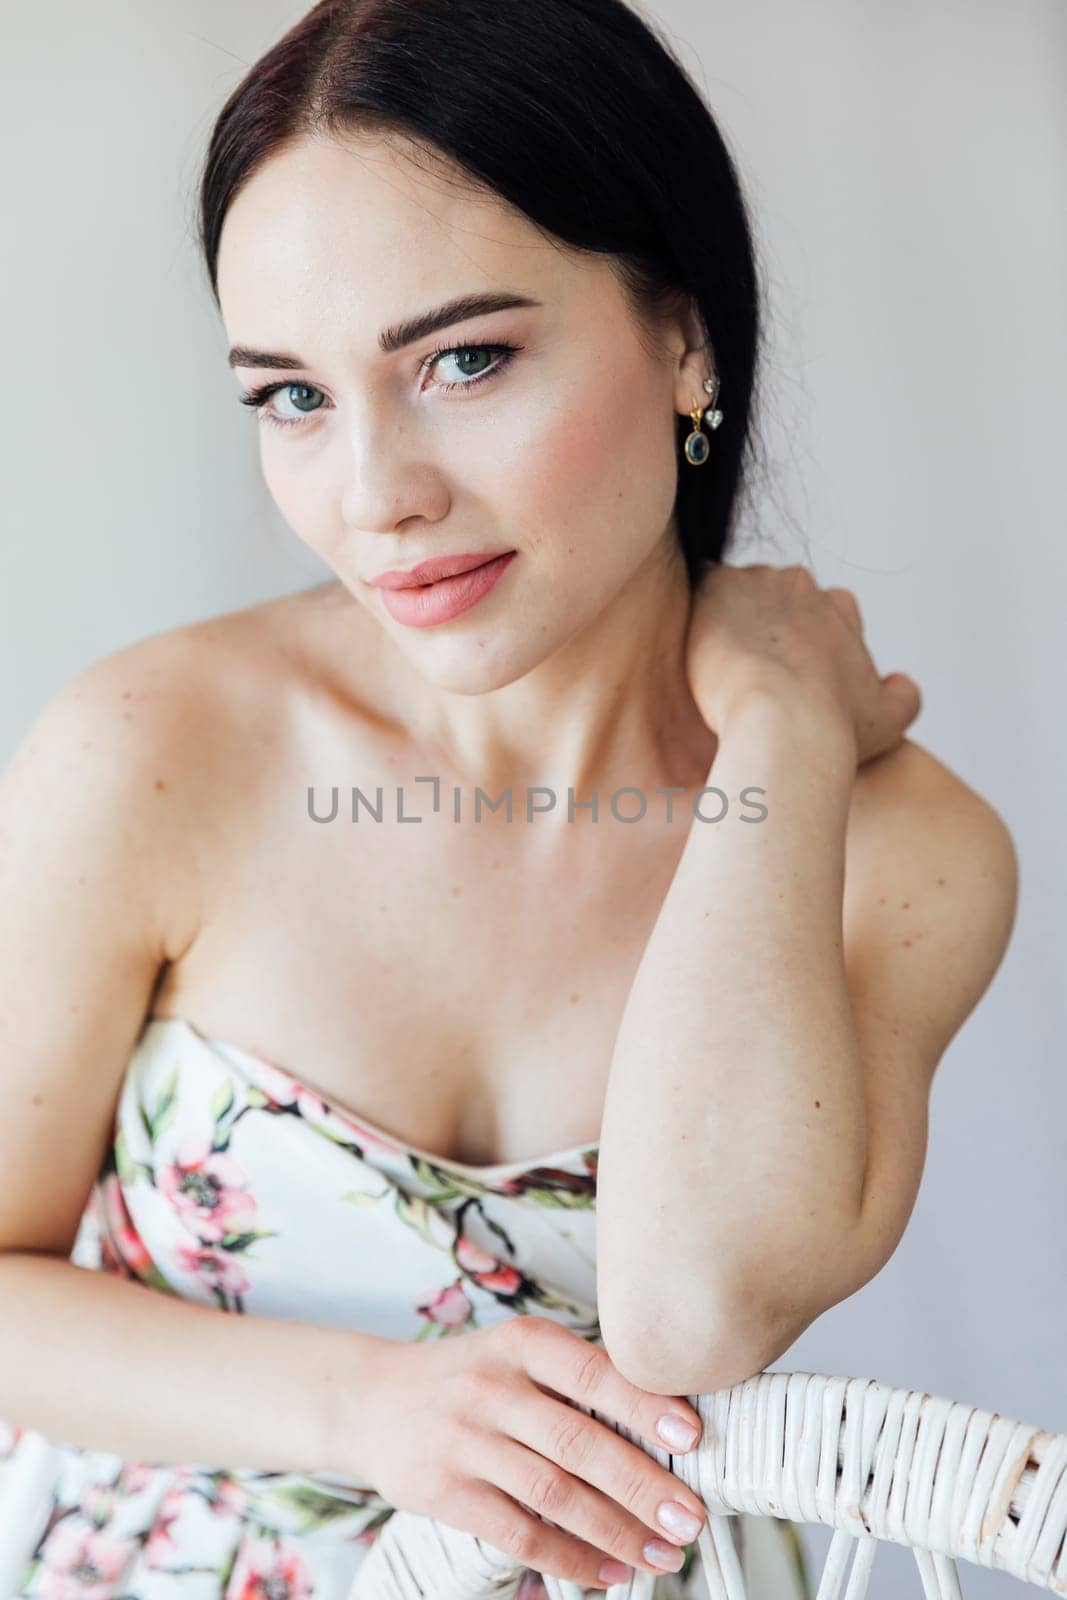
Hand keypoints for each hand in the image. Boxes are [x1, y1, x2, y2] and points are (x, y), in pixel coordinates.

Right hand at [354, 1316, 708, 1589]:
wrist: (372, 1399)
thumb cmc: (467, 1377)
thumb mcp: (515, 1354)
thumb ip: (576, 1379)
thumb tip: (666, 1421)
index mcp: (521, 1342)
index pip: (593, 1371)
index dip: (645, 1405)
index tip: (692, 1436)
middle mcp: (492, 1387)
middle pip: (579, 1442)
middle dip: (644, 1486)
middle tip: (690, 1517)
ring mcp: (465, 1440)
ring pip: (554, 1494)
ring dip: (616, 1530)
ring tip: (661, 1554)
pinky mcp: (444, 1491)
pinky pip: (519, 1533)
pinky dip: (569, 1558)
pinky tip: (606, 1571)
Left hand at [684, 562, 921, 765]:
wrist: (783, 724)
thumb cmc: (834, 730)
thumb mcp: (888, 719)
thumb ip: (903, 697)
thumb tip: (900, 683)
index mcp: (840, 607)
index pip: (818, 612)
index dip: (798, 644)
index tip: (784, 676)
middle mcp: (802, 585)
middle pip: (774, 599)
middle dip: (761, 627)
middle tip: (744, 670)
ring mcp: (757, 581)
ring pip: (735, 593)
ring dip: (725, 619)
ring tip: (714, 663)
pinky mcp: (716, 587)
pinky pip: (700, 587)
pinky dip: (695, 612)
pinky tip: (691, 646)